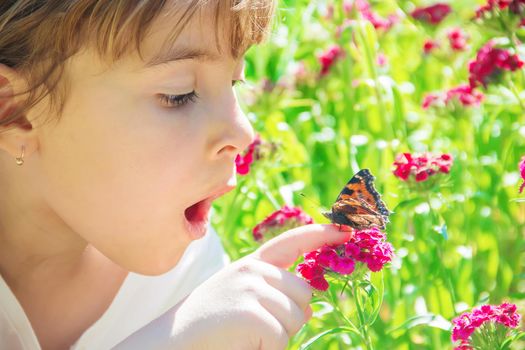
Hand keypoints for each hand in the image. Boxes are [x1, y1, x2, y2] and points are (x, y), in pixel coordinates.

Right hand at [113, 224, 352, 349]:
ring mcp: (252, 288)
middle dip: (290, 317)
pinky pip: (282, 338)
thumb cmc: (206, 325)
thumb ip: (271, 292)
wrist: (170, 342)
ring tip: (244, 335)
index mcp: (250, 264)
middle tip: (255, 327)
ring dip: (278, 336)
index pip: (291, 242)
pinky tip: (243, 344)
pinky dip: (267, 349)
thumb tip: (311, 306)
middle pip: (304, 294)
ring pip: (297, 318)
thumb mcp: (239, 298)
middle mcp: (253, 270)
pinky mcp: (252, 313)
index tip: (346, 230)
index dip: (320, 235)